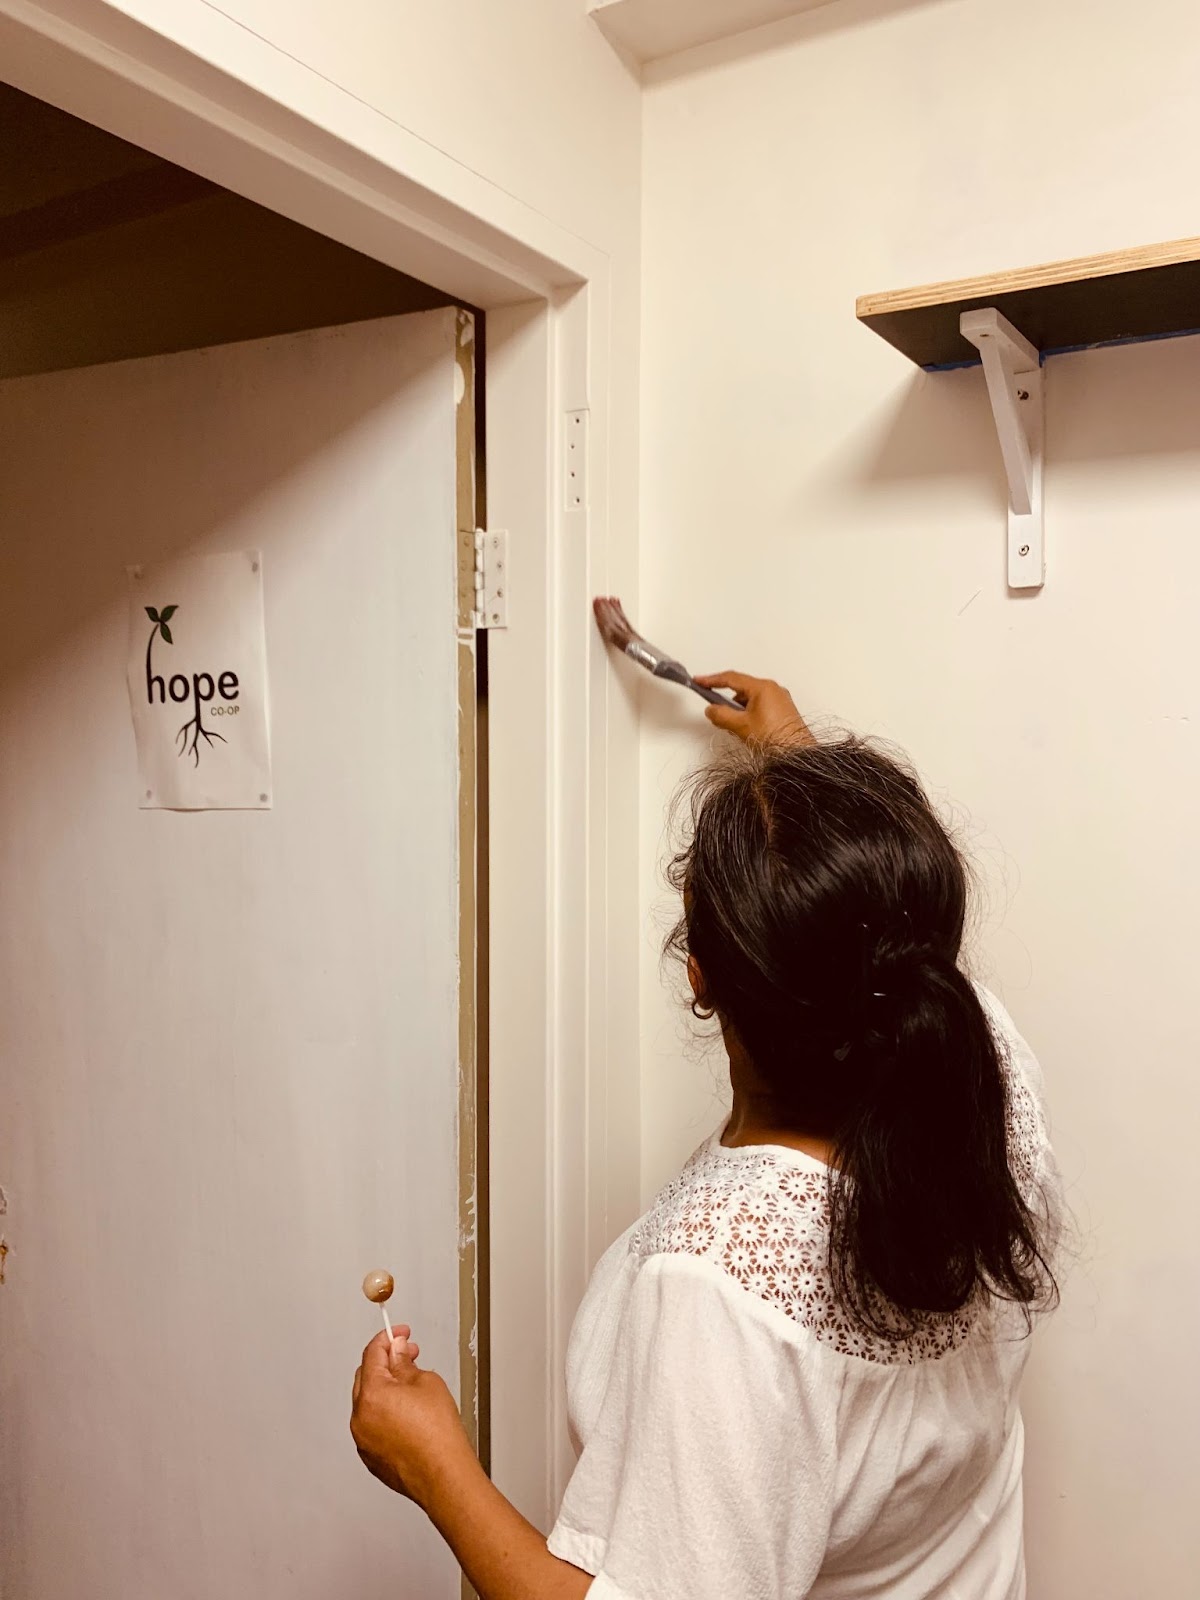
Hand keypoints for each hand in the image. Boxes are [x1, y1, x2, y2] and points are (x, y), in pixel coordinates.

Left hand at [351, 1327, 474, 1509]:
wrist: (444, 1476)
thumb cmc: (439, 1436)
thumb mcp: (427, 1383)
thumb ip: (405, 1362)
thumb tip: (397, 1351)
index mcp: (372, 1395)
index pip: (372, 1353)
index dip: (388, 1337)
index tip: (399, 1332)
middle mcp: (360, 1418)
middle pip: (366, 1376)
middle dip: (386, 1362)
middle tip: (408, 1355)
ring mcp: (363, 1440)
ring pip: (368, 1402)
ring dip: (385, 1389)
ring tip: (413, 1389)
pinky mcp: (371, 1457)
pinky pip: (372, 1425)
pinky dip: (385, 1413)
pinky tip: (408, 1415)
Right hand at [693, 672, 814, 746]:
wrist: (797, 754)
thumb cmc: (775, 738)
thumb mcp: (741, 726)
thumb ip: (721, 715)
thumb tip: (711, 710)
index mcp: (763, 688)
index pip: (732, 678)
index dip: (712, 680)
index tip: (699, 681)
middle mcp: (773, 690)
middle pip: (742, 689)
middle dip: (727, 701)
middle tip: (716, 712)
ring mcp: (780, 700)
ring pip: (751, 699)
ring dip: (739, 710)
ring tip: (735, 727)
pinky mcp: (783, 711)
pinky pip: (761, 706)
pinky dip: (750, 714)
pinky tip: (747, 730)